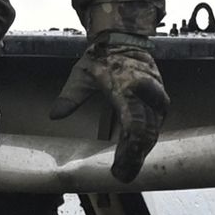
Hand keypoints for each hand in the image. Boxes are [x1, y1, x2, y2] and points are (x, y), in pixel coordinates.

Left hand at [51, 33, 169, 186]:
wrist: (123, 37)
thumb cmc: (102, 57)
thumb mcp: (81, 75)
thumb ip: (70, 96)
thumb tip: (55, 115)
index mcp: (126, 88)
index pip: (134, 126)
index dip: (129, 152)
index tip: (118, 169)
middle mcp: (145, 93)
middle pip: (147, 134)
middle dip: (136, 158)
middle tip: (123, 176)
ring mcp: (155, 95)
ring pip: (154, 129)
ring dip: (142, 150)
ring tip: (128, 167)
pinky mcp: (159, 98)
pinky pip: (156, 122)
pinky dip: (146, 138)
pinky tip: (136, 150)